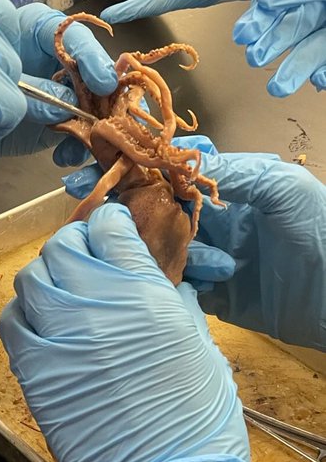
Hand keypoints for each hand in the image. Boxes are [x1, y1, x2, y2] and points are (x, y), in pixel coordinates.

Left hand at [0, 3, 115, 162]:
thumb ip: (33, 90)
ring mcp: (60, 93)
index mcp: (41, 33)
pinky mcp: (57, 122)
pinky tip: (65, 156)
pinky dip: (76, 148)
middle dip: (103, 98)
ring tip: (87, 141)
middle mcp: (57, 62)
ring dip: (94, 128)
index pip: (75, 38)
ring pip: (92, 107)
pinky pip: (78, 135)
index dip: (92, 58)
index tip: (103, 81)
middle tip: (107, 117)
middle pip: (94, 74)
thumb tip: (68, 107)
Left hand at [0, 204, 257, 461]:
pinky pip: (11, 321)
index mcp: (142, 290)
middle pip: (61, 248)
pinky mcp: (31, 368)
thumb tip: (165, 288)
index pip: (107, 228)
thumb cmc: (195, 419)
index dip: (108, 227)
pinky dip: (23, 315)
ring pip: (31, 279)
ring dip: (46, 279)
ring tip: (61, 294)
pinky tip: (40, 326)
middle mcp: (92, 302)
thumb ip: (175, 305)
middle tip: (85, 261)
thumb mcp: (199, 344)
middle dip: (74, 247)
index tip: (109, 234)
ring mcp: (56, 334)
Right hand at [178, 139, 325, 350]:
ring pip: (173, 250)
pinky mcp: (216, 295)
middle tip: (167, 222)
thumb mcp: (284, 187)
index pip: (188, 177)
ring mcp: (216, 260)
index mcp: (235, 194)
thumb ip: (237, 172)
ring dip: (186, 255)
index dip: (168, 174)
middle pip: (171, 214)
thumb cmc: (320, 229)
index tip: (152, 175)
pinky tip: (210, 283)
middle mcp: (219, 225)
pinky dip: (186, 283)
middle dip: (164, 216)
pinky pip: (184, 286)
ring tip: (221, 265)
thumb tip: (183, 166)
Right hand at [233, 0, 325, 93]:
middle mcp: (316, 8)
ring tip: (278, 88)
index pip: (274, 3)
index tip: (243, 34)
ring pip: (308, 53)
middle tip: (255, 59)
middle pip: (287, 31)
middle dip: (269, 46)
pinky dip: (322, 75)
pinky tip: (317, 81)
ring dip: (292, 71)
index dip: (257, 20)